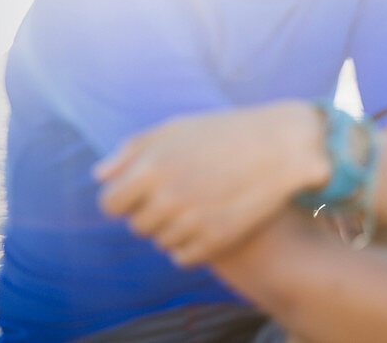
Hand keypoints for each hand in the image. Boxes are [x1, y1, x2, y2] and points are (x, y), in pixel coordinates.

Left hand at [95, 100, 328, 266]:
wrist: (285, 145)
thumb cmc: (229, 132)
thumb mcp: (178, 128)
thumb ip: (133, 150)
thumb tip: (100, 176)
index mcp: (152, 166)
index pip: (111, 204)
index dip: (126, 198)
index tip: (145, 192)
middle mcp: (168, 196)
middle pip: (138, 225)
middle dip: (154, 212)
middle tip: (184, 193)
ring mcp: (192, 220)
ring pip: (161, 242)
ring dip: (175, 228)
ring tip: (202, 205)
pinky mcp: (216, 239)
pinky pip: (182, 257)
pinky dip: (191, 245)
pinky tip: (209, 223)